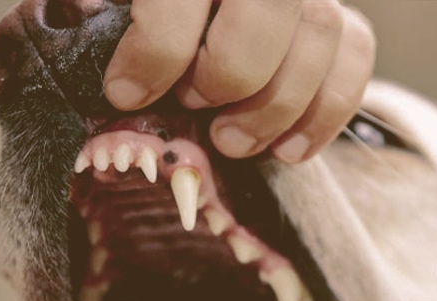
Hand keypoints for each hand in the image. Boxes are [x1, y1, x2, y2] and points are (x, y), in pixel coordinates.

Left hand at [103, 0, 375, 162]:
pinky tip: (288, 150)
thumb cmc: (135, 5)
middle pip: (269, 8)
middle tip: (194, 107)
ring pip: (321, 30)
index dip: (157, 46)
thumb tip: (80, 64)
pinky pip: (356, 51)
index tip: (126, 94)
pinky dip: (328, 109)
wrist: (205, 8)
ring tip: (233, 142)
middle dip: (229, 74)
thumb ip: (91, 15)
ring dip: (277, 104)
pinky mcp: (339, 12)